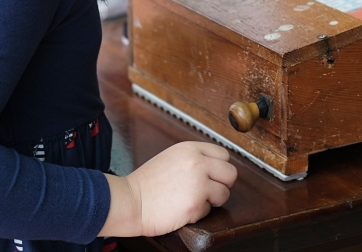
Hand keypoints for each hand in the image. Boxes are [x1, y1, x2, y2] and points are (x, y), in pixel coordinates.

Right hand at [99, 141, 236, 238]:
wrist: (130, 201)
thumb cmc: (147, 183)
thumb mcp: (172, 157)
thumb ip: (194, 158)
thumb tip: (216, 165)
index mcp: (191, 149)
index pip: (224, 155)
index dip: (220, 168)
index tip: (212, 176)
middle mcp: (198, 163)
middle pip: (231, 173)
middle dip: (223, 184)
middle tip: (208, 190)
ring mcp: (198, 183)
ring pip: (225, 193)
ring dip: (212, 200)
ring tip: (192, 199)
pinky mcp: (196, 204)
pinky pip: (210, 210)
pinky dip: (199, 212)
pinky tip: (182, 209)